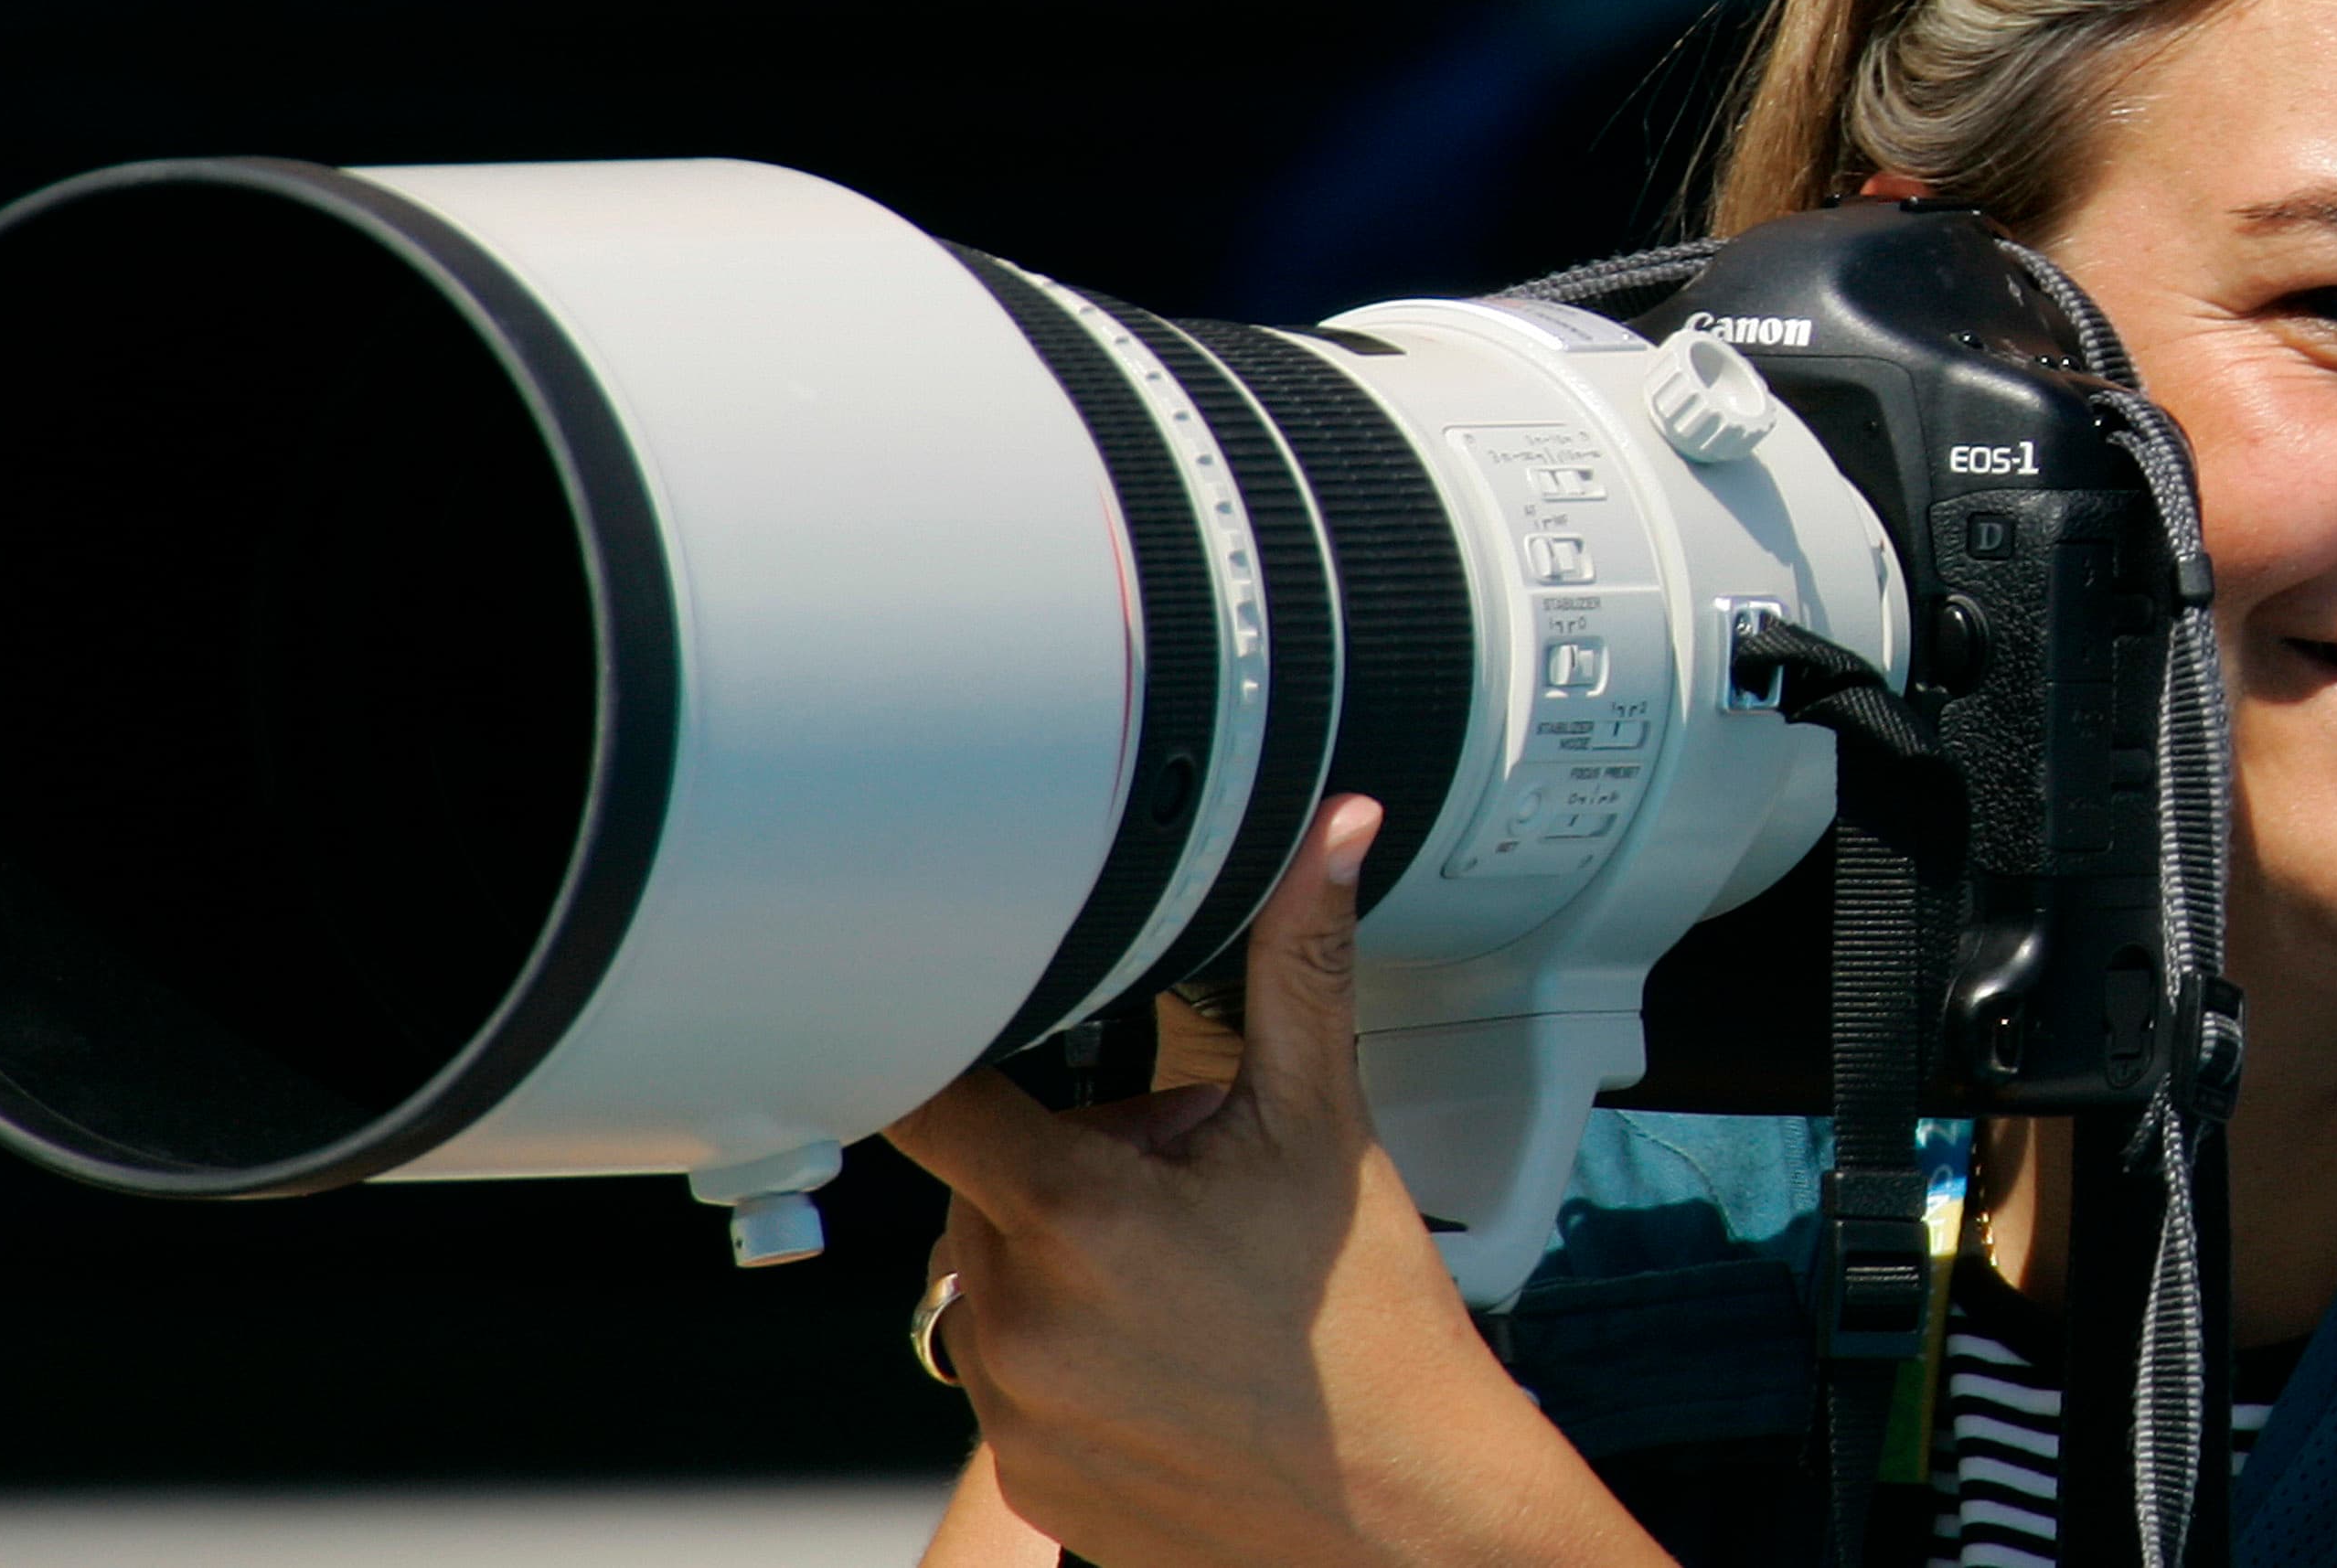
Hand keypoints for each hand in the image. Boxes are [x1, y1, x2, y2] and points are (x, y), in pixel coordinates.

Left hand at [884, 797, 1660, 1567]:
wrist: (1412, 1522)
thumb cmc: (1375, 1341)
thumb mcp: (1328, 1129)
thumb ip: (1302, 968)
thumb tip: (1333, 837)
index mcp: (1079, 1217)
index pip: (926, 1099)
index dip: (925, 1044)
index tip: (938, 1020)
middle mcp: (1023, 1322)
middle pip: (976, 1184)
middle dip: (1059, 1163)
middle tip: (1174, 1183)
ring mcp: (1016, 1412)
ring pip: (987, 1279)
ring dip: (1054, 1258)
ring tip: (1176, 1277)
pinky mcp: (1026, 1477)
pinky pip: (1005, 1375)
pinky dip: (1063, 1349)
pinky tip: (1161, 1354)